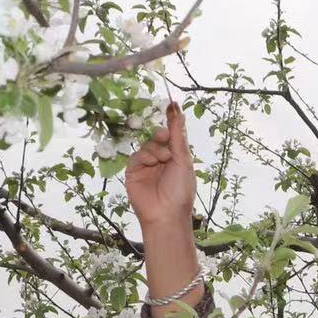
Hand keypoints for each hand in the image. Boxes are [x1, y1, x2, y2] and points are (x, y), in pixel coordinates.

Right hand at [124, 99, 195, 228]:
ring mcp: (146, 165)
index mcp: (176, 157)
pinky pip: (136, 156)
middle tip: (165, 136)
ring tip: (163, 160)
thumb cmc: (180, 189)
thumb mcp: (183, 159)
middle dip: (161, 135)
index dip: (171, 120)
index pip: (172, 134)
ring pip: (147, 145)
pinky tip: (152, 163)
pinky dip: (145, 156)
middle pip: (157, 137)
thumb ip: (177, 136)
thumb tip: (178, 111)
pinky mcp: (134, 171)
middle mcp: (161, 159)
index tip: (172, 104)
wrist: (166, 213)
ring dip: (155, 149)